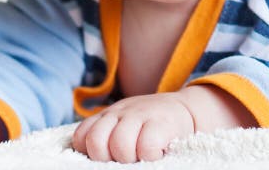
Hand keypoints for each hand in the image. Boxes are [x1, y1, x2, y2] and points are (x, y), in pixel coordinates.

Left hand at [71, 92, 194, 162]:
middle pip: (97, 141)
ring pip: (119, 144)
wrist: (186, 108)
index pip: (83, 136)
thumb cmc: (150, 126)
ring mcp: (140, 115)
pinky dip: (149, 156)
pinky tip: (155, 154)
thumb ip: (107, 136)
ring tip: (140, 158)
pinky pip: (146, 146)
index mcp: (107, 116)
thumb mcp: (125, 124)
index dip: (91, 153)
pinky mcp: (162, 123)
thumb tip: (95, 161)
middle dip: (107, 159)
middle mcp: (120, 113)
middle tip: (124, 160)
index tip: (107, 157)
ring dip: (129, 158)